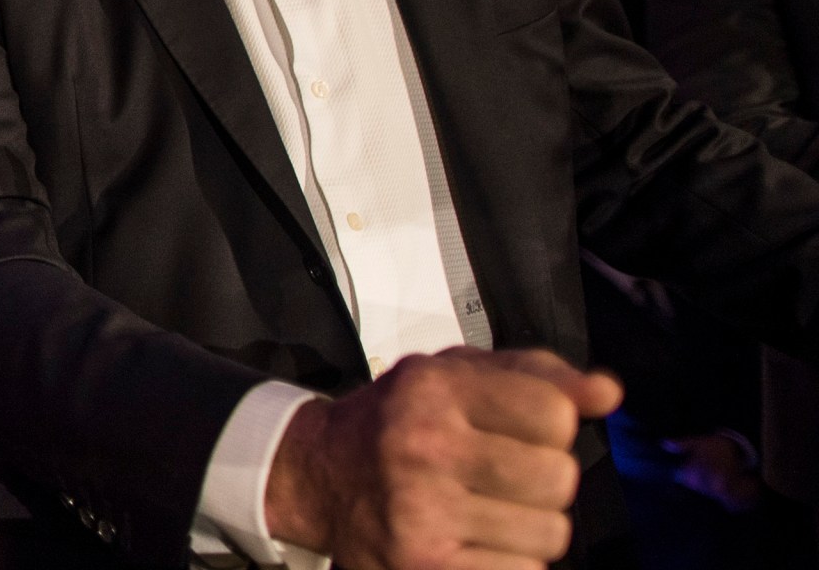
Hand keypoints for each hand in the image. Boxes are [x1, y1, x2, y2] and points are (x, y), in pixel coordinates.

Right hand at [266, 346, 622, 569]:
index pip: (555, 414)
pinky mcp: (424, 564)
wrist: (317, 474)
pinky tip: (475, 543)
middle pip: (560, 478)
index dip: (548, 426)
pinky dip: (510, 562)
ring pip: (550, 534)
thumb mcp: (455, 373)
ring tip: (486, 512)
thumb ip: (536, 375)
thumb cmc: (399, 422)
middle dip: (542, 481)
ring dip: (529, 528)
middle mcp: (423, 444)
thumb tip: (606, 394)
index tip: (517, 430)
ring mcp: (421, 511)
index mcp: (433, 387)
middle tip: (501, 477)